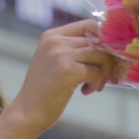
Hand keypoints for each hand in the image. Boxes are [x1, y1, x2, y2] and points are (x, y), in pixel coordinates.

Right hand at [5, 19, 117, 134]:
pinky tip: (85, 91)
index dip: (103, 40)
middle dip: (108, 60)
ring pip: (101, 56)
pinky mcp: (68, 71)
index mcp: (52, 36)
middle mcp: (56, 41)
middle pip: (98, 41)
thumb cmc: (44, 91)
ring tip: (95, 86)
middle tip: (106, 77)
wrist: (27, 113)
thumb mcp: (54, 61)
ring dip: (104, 73)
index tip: (105, 57)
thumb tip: (111, 48)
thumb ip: (74, 50)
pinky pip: (97, 72)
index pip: (89, 25)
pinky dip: (97, 83)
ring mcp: (61, 55)